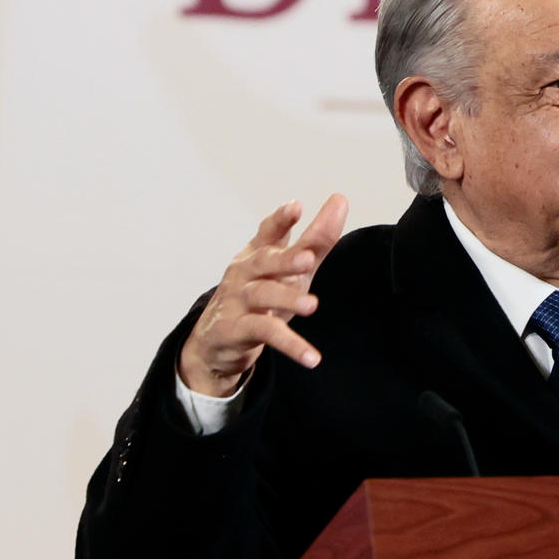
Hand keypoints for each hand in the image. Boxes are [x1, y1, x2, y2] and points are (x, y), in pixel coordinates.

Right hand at [177, 194, 348, 396]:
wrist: (218, 340)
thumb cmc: (260, 297)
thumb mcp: (290, 270)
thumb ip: (315, 240)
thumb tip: (340, 200)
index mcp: (257, 254)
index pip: (267, 233)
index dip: (280, 220)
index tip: (295, 207)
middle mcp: (244, 272)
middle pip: (265, 261)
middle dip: (285, 259)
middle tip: (307, 259)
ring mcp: (237, 300)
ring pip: (263, 296)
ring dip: (287, 300)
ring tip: (311, 306)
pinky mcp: (236, 329)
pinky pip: (266, 334)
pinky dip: (290, 345)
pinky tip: (312, 357)